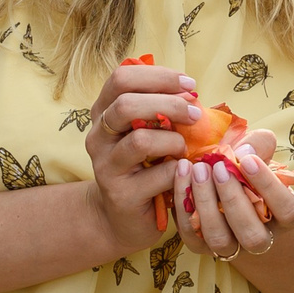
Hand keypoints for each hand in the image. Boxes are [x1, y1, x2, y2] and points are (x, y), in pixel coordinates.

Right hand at [81, 64, 200, 255]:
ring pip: (140, 140)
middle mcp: (98, 136)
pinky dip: (179, 170)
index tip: (189, 85)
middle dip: (169, 104)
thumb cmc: (146, 165)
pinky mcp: (120, 194)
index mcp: (104, 112)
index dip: (158, 76)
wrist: (124, 216)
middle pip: (126, 104)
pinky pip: (158, 174)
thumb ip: (164, 110)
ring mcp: (105, 166)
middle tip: (195, 114)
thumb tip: (193, 94)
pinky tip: (184, 172)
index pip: (121, 78)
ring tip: (184, 149)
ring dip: (173, 141)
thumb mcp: (152, 131)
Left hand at [174, 148, 293, 261]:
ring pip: (219, 238)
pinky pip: (191, 234)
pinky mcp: (201, 246)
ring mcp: (230, 247)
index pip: (286, 210)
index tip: (248, 160)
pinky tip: (183, 176)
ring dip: (206, 204)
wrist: (232, 198)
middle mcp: (259, 239)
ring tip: (199, 170)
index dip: (269, 187)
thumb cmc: (252, 175)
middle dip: (233, 199)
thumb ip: (260, 145)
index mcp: (284, 219)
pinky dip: (184, 206)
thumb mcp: (263, 156)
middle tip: (219, 166)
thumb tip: (242, 150)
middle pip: (251, 233)